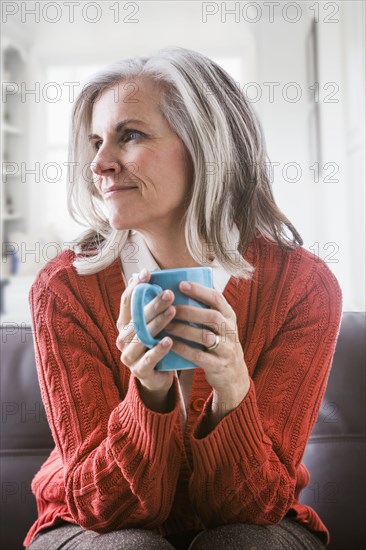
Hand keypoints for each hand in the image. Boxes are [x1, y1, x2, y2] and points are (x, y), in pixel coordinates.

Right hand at [116, 269, 176, 411]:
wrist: (158, 376)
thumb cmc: (156, 343)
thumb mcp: (152, 324)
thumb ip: (150, 305)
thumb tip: (153, 274)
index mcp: (124, 324)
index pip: (126, 301)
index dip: (135, 287)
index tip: (147, 273)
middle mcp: (123, 338)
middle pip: (136, 318)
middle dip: (152, 304)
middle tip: (169, 293)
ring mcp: (129, 356)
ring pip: (141, 337)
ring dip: (157, 323)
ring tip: (172, 312)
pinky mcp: (139, 371)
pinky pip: (148, 359)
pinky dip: (158, 349)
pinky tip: (169, 340)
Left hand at [165, 281, 249, 423]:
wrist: (233, 375)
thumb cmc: (219, 343)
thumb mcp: (219, 325)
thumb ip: (205, 309)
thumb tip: (178, 286)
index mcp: (229, 316)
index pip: (217, 298)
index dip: (199, 290)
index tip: (181, 284)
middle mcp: (230, 330)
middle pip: (212, 316)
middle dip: (189, 310)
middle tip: (169, 307)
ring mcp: (226, 349)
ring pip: (205, 336)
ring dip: (184, 330)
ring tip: (166, 325)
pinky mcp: (218, 365)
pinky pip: (199, 356)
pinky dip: (183, 349)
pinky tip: (170, 344)